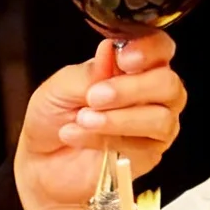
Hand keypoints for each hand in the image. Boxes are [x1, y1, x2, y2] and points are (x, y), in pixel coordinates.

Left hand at [13, 32, 187, 209]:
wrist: (41, 160)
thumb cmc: (52, 117)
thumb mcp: (60, 86)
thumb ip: (89, 71)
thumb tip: (110, 50)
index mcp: (133, 66)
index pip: (160, 48)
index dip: (149, 50)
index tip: (124, 58)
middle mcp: (150, 94)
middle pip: (168, 84)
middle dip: (132, 89)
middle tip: (95, 96)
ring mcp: (153, 126)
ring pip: (160, 119)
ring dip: (119, 119)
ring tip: (83, 119)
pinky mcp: (147, 155)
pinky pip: (143, 147)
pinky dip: (108, 139)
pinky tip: (80, 136)